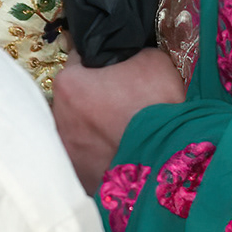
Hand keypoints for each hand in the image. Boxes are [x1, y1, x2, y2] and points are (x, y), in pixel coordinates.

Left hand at [49, 47, 189, 195]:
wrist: (173, 159)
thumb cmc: (159, 106)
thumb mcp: (152, 60)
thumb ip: (128, 54)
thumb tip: (126, 56)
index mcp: (69, 84)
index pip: (80, 62)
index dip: (100, 64)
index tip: (115, 70)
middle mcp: (59, 118)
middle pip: (76, 98)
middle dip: (94, 98)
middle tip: (124, 103)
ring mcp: (68, 152)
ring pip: (81, 130)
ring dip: (96, 128)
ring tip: (124, 131)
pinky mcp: (81, 177)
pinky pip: (89, 158)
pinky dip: (102, 154)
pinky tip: (123, 151)